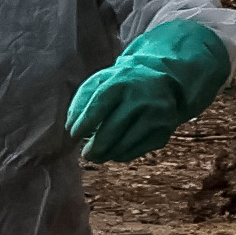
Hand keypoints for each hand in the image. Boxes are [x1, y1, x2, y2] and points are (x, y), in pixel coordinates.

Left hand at [61, 20, 231, 163]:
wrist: (163, 78)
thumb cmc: (122, 82)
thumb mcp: (100, 81)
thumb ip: (81, 100)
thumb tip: (70, 127)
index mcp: (121, 82)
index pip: (98, 107)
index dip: (84, 124)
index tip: (73, 135)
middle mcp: (140, 98)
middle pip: (112, 130)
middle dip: (95, 146)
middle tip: (86, 154)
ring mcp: (155, 115)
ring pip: (126, 144)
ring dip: (108, 154)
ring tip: (97, 156)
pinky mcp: (165, 129)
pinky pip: (140, 149)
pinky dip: (124, 155)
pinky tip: (115, 153)